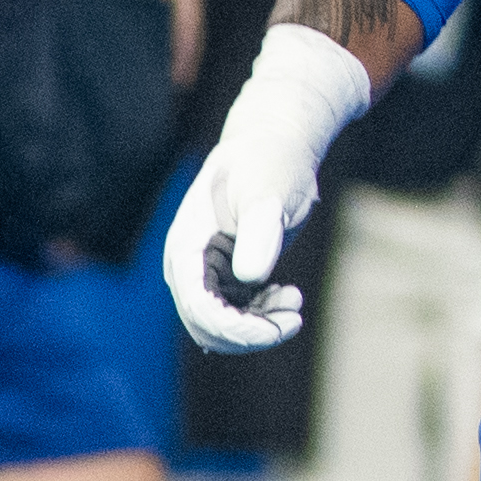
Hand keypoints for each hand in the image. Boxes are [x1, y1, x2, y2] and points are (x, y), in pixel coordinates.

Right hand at [168, 18, 375, 350]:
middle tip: (293, 319)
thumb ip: (258, 231)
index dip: (234, 329)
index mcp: (186, 247)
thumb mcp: (267, 192)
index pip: (198, 307)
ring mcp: (206, 273)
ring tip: (294, 302)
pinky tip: (289, 296)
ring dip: (259, 327)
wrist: (275, 146)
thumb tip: (251, 277)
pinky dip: (263, 316)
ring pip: (223, 327)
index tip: (275, 329)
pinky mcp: (226, 276)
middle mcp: (189, 266)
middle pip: (206, 327)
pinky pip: (238, 315)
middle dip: (250, 334)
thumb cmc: (270, 162)